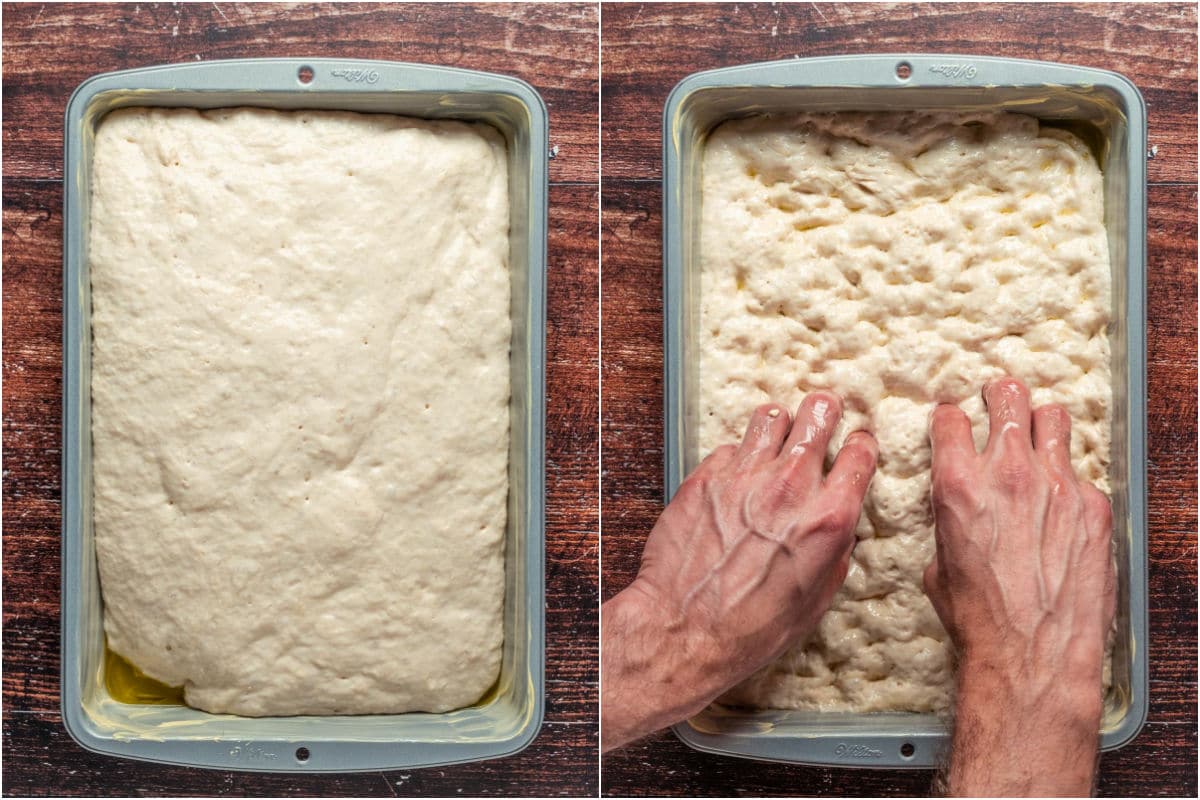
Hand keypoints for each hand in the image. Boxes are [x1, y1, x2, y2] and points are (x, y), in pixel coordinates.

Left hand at [602, 392, 877, 750]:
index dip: (861, 445)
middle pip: (817, 413)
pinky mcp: (705, 477)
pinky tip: (736, 481)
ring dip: (778, 426)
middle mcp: (789, 487)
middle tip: (820, 417)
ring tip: (775, 442)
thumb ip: (836, 549)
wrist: (683, 630)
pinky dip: (737, 459)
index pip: (861, 451)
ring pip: (770, 416)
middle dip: (823, 412)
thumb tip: (841, 524)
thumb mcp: (817, 599)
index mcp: (827, 518)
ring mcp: (743, 476)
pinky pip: (729, 448)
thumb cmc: (750, 628)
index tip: (856, 446)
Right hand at [927, 376, 1114, 795]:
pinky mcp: (1092, 506)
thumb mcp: (940, 561)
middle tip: (999, 401)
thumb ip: (949, 521)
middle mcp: (1007, 472)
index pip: (951, 418)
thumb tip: (957, 515)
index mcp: (957, 483)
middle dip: (1000, 396)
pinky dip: (1067, 481)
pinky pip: (1079, 474)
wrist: (1032, 651)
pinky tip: (1060, 505)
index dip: (950, 418)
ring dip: (1040, 424)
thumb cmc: (978, 616)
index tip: (953, 422)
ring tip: (1037, 436)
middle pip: (1007, 397)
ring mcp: (1056, 485)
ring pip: (1053, 418)